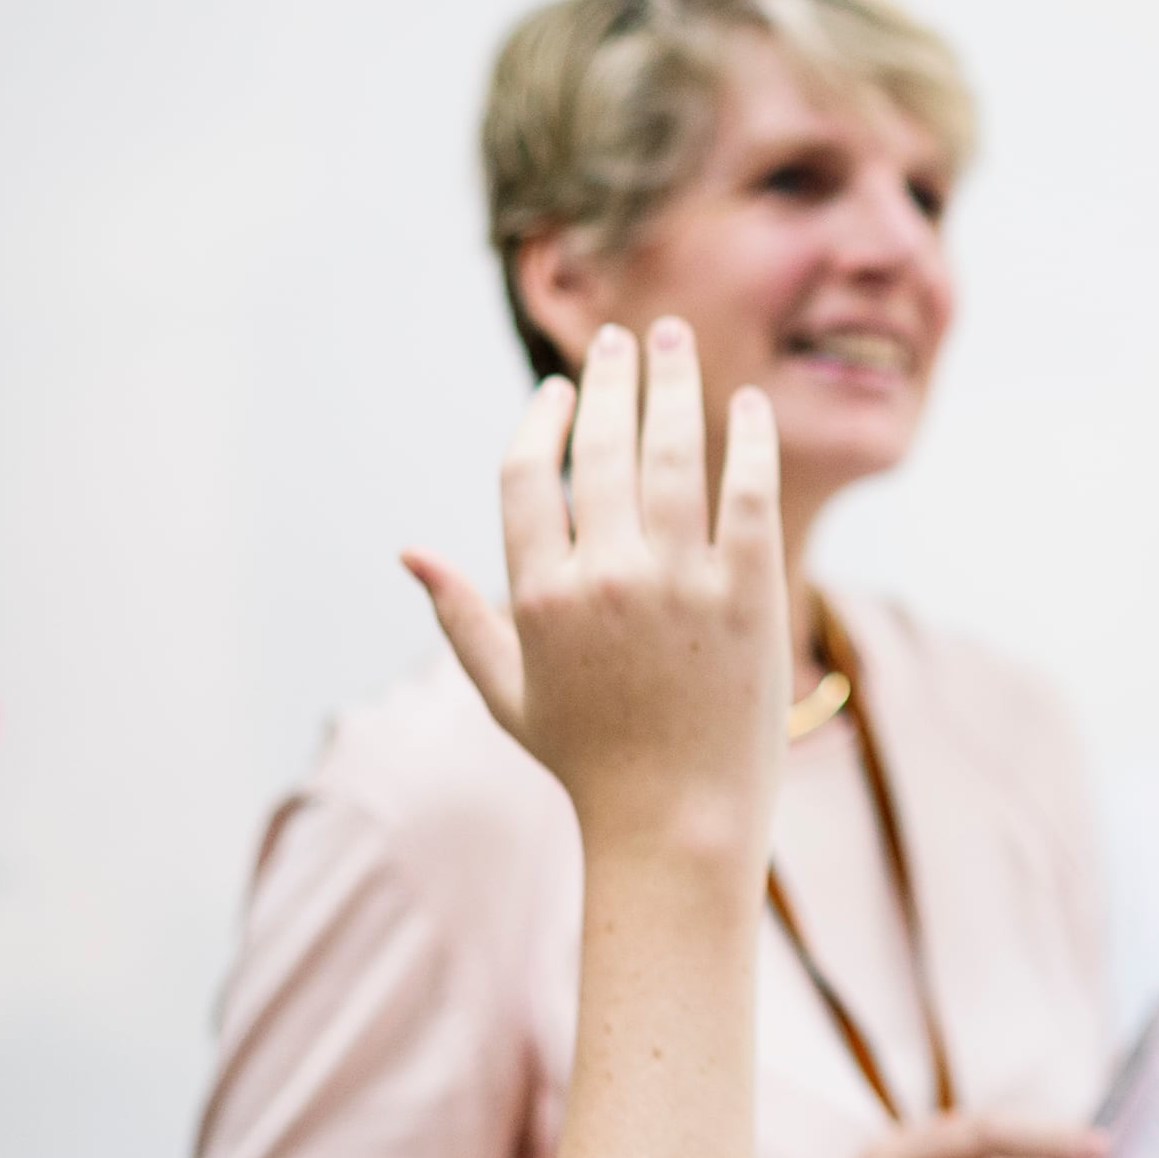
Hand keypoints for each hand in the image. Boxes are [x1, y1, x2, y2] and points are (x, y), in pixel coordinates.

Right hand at [408, 318, 784, 869]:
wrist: (677, 821)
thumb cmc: (589, 762)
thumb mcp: (508, 693)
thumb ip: (461, 616)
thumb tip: (409, 552)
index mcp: (538, 595)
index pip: (526, 474)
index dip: (542, 420)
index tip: (561, 391)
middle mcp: (604, 578)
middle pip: (602, 447)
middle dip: (611, 377)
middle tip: (624, 336)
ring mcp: (679, 584)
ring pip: (673, 454)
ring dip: (675, 383)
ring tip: (673, 340)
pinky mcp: (748, 596)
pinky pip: (749, 496)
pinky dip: (748, 441)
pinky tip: (748, 404)